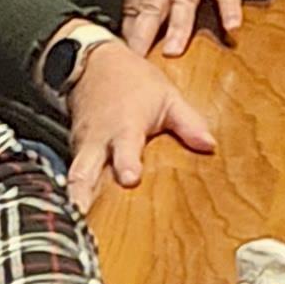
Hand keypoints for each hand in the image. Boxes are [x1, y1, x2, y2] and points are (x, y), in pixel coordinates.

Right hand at [66, 41, 214, 207]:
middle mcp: (100, 140)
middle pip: (85, 170)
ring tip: (76, 220)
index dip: (126, 164)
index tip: (129, 179)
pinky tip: (80, 211)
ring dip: (75, 196)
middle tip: (81, 213)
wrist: (95, 63)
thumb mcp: (167, 97)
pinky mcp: (76, 151)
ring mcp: (83, 147)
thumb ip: (188, 123)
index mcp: (125, 127)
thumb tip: (209, 145)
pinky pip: (75, 173)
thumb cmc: (133, 81)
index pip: (124, 149)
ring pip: (74, 175)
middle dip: (82, 192)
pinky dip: (77, 190)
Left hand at [122, 0, 262, 56]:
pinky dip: (228, 8)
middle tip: (134, 61)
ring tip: (173, 51)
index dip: (128, 28)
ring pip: (183, 1)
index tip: (120, 52)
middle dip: (142, 35)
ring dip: (178, 28)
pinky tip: (231, 27)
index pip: (133, 2)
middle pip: (151, 6)